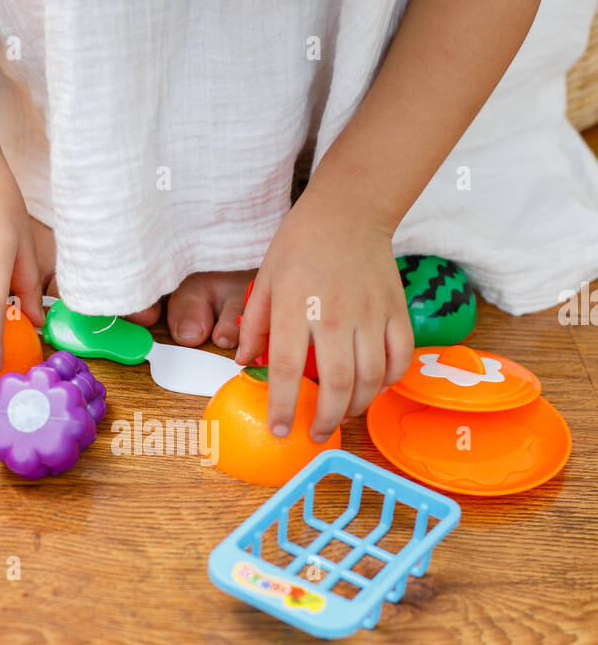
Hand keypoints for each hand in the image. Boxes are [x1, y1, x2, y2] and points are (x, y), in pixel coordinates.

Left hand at [237, 179, 413, 440]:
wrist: (349, 210)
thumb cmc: (302, 243)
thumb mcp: (266, 279)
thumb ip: (255, 324)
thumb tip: (246, 364)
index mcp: (296, 306)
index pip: (289, 369)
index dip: (284, 406)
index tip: (282, 430)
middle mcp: (335, 314)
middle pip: (336, 383)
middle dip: (325, 419)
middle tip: (316, 434)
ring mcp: (371, 313)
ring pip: (370, 378)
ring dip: (355, 407)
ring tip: (341, 416)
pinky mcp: (397, 310)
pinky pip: (399, 358)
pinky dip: (388, 382)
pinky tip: (372, 388)